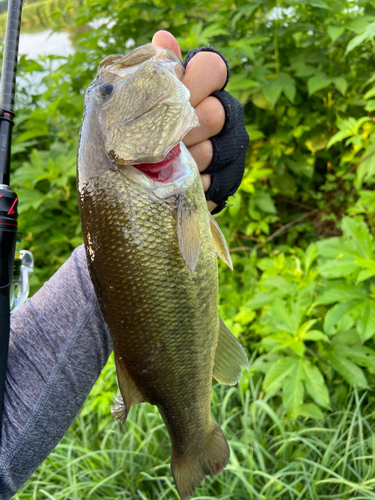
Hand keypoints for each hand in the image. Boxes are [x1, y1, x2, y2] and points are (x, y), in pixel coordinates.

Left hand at [152, 31, 227, 211]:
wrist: (146, 177)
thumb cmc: (145, 128)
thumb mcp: (147, 98)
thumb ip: (158, 71)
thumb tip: (163, 38)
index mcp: (206, 87)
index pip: (213, 68)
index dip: (193, 79)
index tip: (170, 94)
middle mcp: (225, 114)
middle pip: (216, 113)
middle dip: (183, 127)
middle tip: (158, 136)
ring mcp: (229, 149)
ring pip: (212, 150)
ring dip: (182, 158)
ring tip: (160, 163)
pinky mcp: (226, 180)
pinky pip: (211, 181)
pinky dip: (189, 183)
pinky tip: (173, 182)